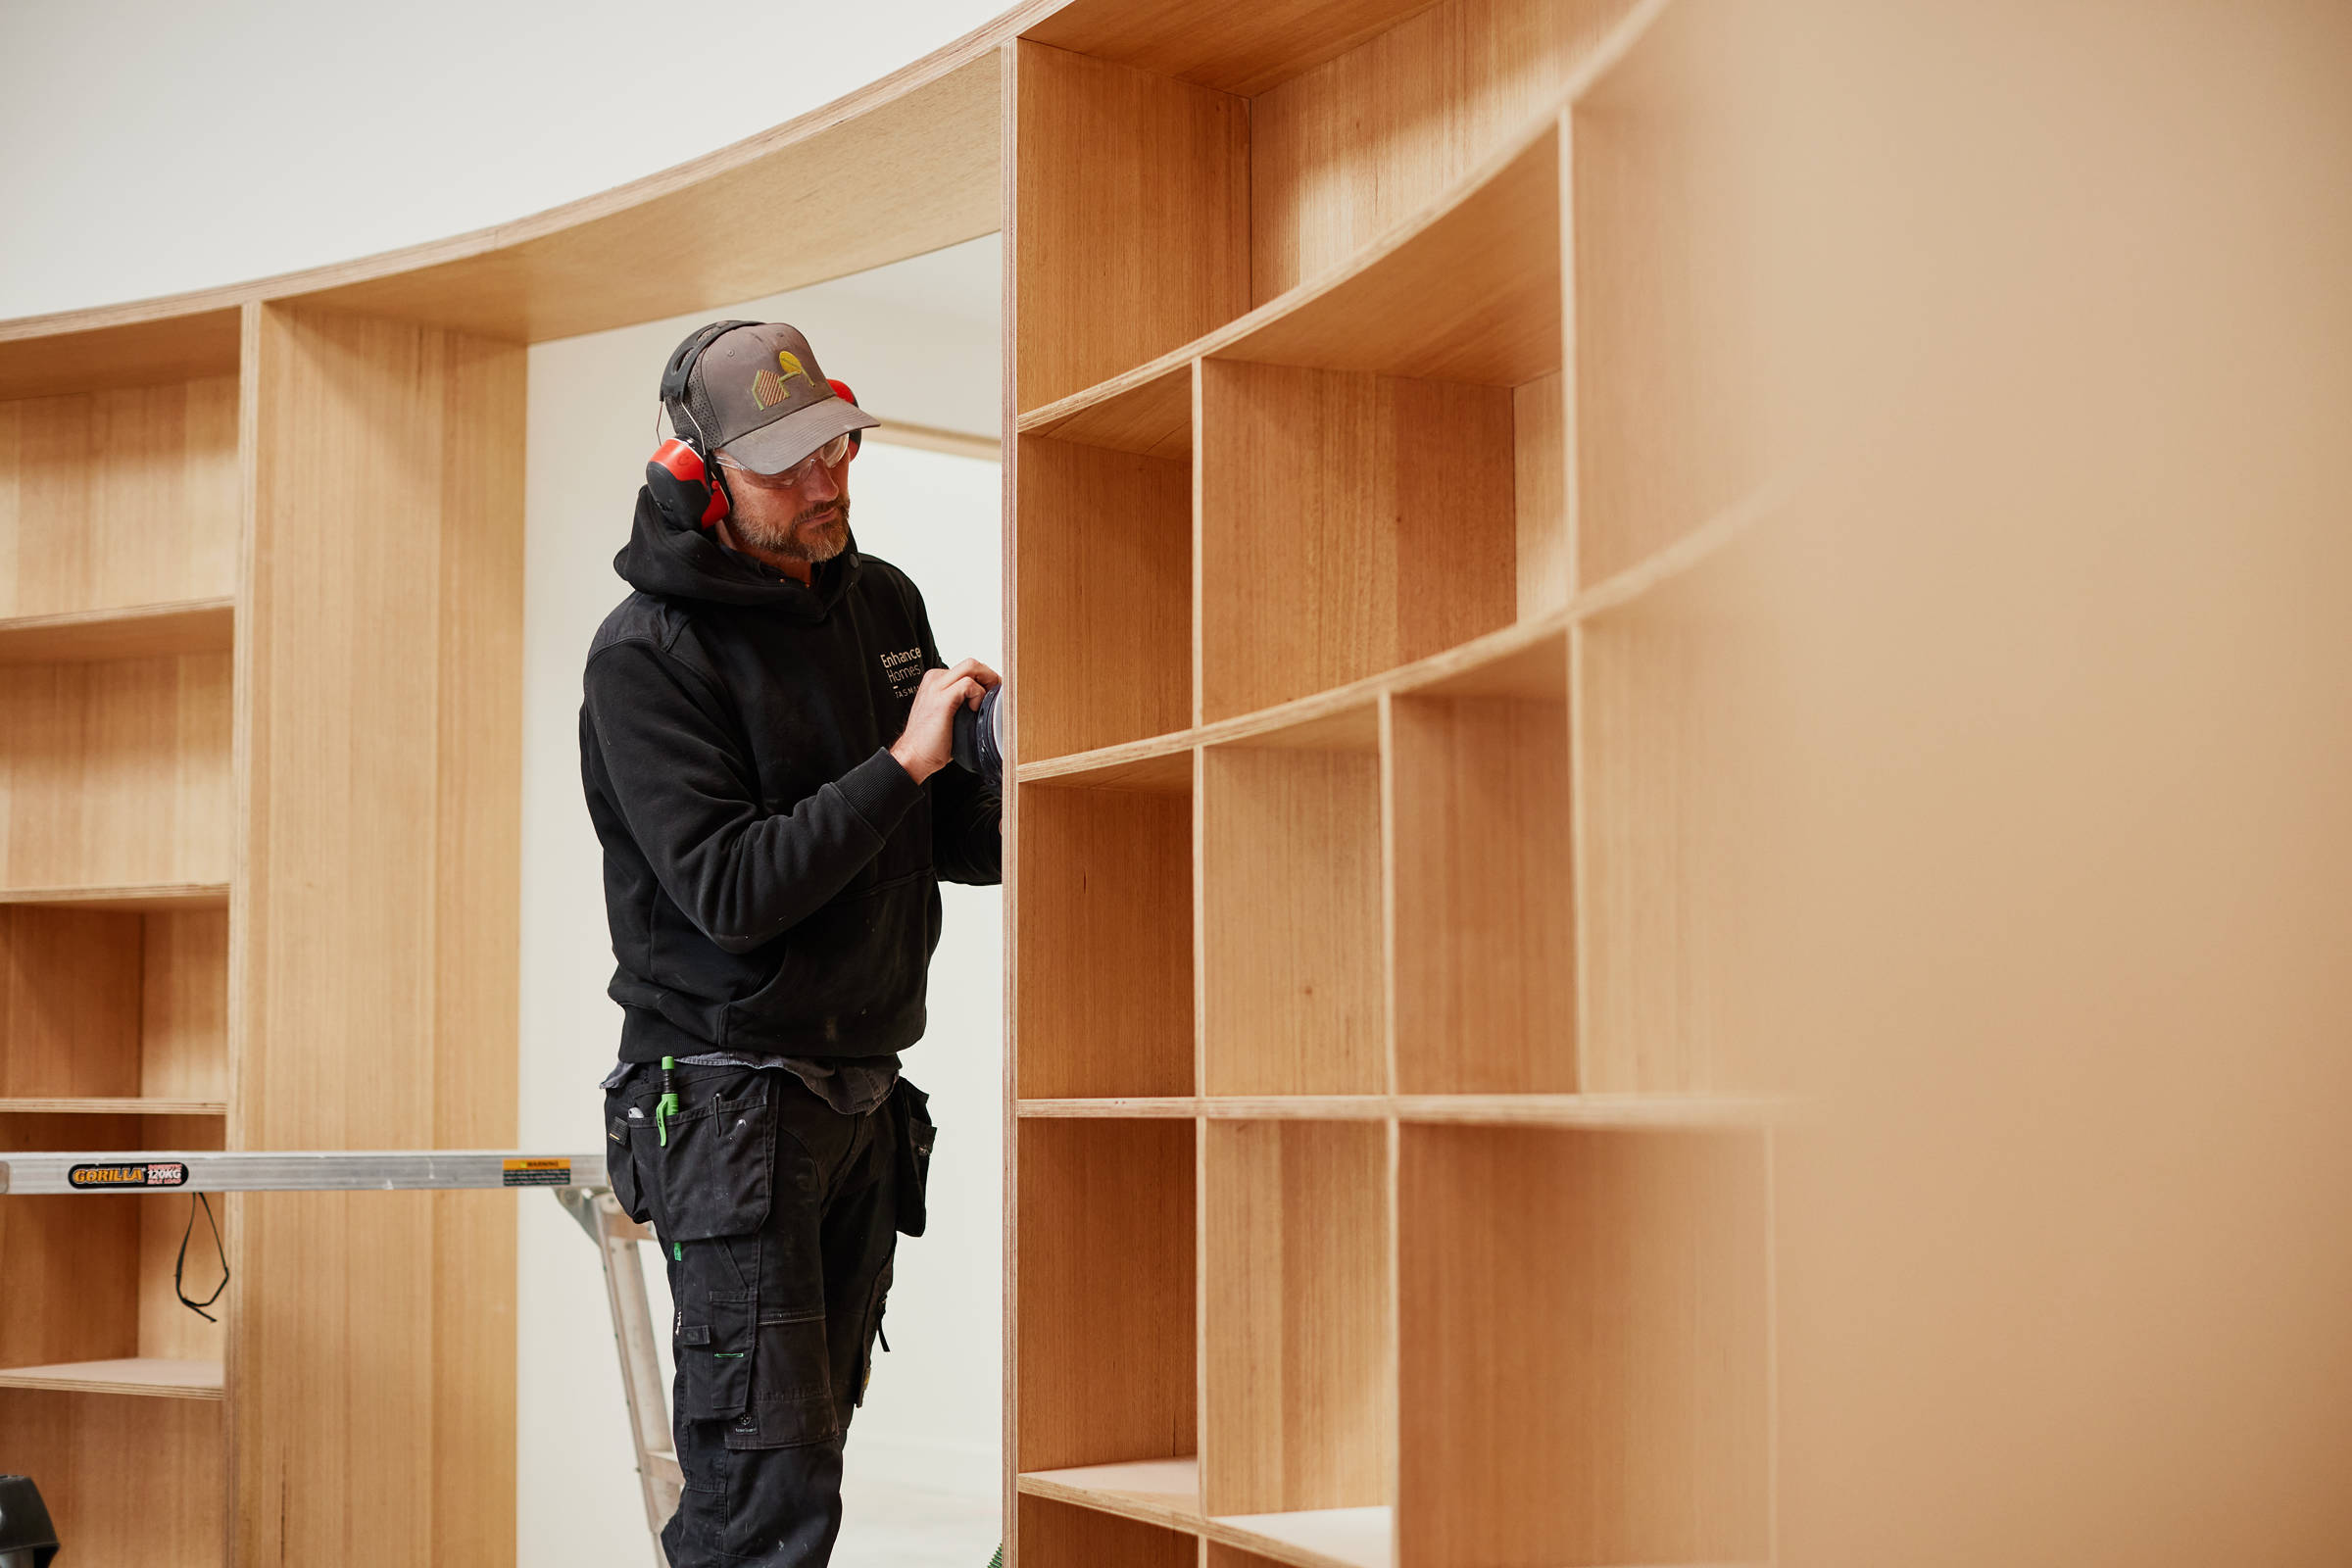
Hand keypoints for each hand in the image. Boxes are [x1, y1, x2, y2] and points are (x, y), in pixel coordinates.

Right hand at [890, 658, 1000, 782]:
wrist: (913, 757)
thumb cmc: (932, 742)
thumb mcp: (950, 715)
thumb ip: (963, 703)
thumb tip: (989, 702)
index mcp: (936, 681)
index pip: (969, 668)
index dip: (986, 679)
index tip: (994, 695)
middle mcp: (935, 679)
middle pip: (972, 663)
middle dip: (991, 677)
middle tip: (997, 696)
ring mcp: (936, 687)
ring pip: (972, 666)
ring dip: (988, 682)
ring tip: (987, 703)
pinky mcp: (941, 699)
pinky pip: (968, 684)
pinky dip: (979, 695)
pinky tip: (975, 710)